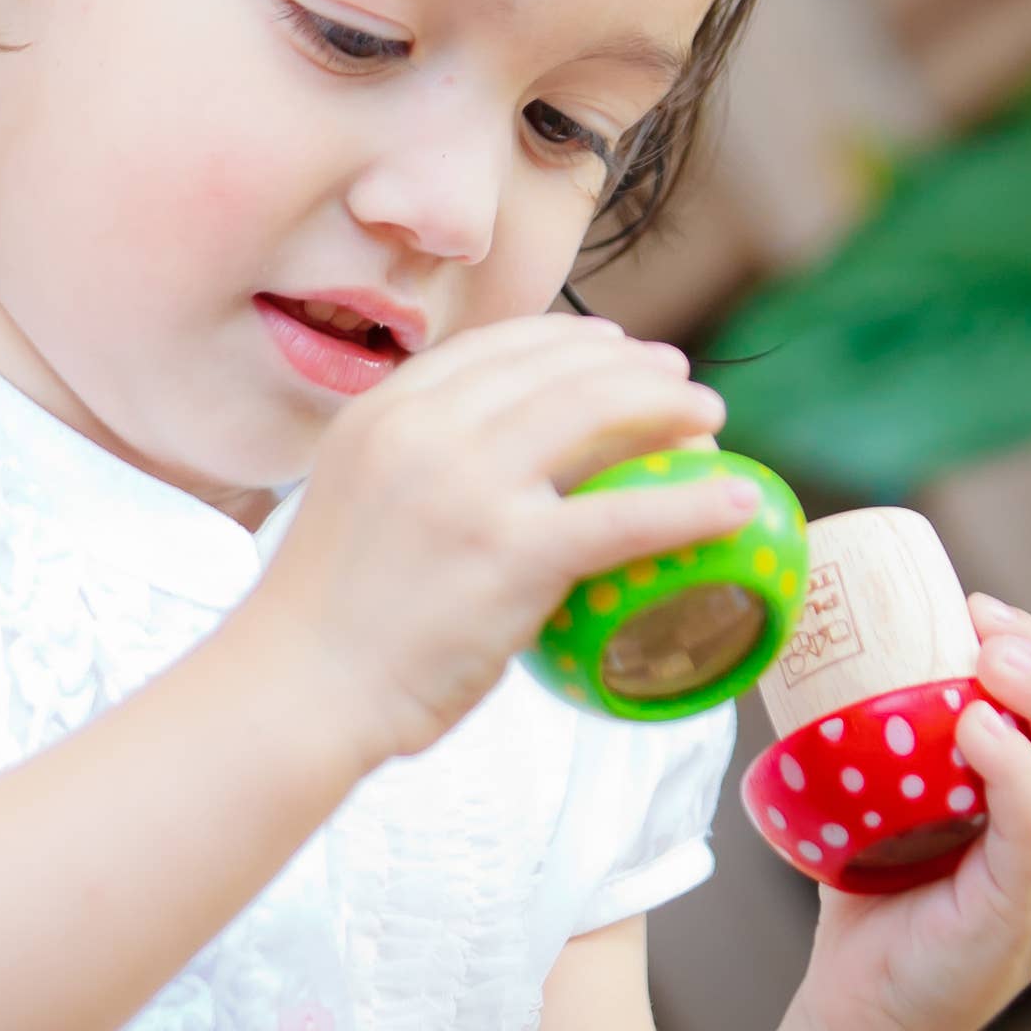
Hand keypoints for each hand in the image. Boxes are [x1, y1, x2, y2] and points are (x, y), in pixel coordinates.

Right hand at [229, 314, 765, 774]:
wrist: (295, 689)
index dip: (570, 341)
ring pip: (596, 417)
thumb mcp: (357, 499)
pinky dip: (692, 503)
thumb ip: (415, 468)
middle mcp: (425, 429)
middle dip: (633, 366)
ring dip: (671, 409)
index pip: (496, 349)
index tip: (615, 350)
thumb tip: (492, 470)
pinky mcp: (512, 553)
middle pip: (557, 370)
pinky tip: (735, 502)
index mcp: (385, 410)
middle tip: (681, 384)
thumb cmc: (324, 620)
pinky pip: (625, 515)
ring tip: (712, 421)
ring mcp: (470, 486)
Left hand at [787, 591, 1030, 1030]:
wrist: (861, 1016)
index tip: (985, 612)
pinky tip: (974, 724)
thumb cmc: (888, 895)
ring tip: (987, 659)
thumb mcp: (930, 797)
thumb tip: (905, 621)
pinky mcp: (1021, 922)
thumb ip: (941, 729)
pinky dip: (1014, 769)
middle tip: (985, 626)